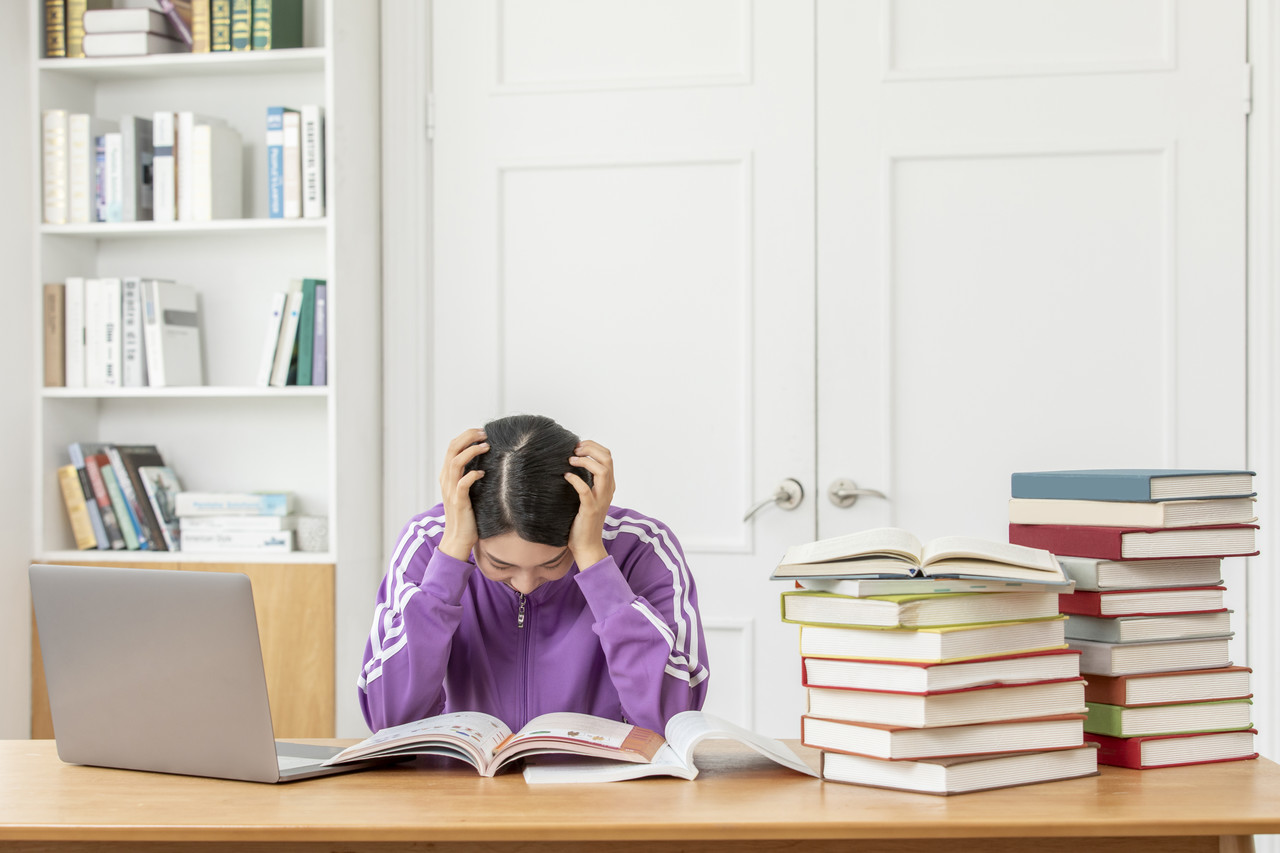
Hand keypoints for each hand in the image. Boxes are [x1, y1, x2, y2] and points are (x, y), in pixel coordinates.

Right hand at [438, 428, 487, 560]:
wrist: (457, 539)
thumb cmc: (465, 515)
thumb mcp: (465, 491)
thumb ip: (468, 476)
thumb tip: (483, 462)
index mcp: (446, 475)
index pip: (451, 447)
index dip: (465, 436)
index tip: (481, 432)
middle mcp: (446, 480)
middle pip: (452, 449)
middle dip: (468, 437)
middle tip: (484, 434)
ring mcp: (451, 490)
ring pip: (456, 462)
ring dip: (471, 451)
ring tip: (486, 446)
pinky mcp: (458, 501)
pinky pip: (463, 483)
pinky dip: (472, 474)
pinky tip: (483, 473)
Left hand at [564, 440, 615, 569]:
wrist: (586, 545)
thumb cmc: (583, 520)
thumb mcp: (588, 496)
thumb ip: (586, 481)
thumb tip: (571, 462)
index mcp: (608, 485)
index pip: (608, 456)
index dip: (593, 446)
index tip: (578, 446)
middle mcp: (608, 489)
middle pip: (607, 458)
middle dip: (590, 448)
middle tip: (574, 450)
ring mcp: (601, 499)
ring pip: (602, 470)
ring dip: (585, 461)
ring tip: (570, 460)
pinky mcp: (590, 509)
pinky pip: (585, 490)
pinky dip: (575, 480)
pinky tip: (566, 476)